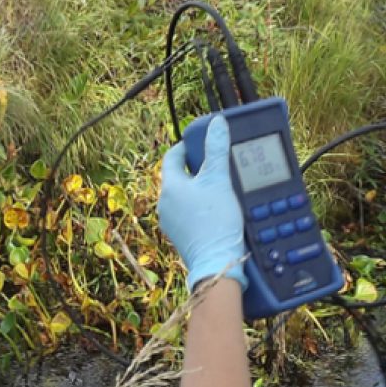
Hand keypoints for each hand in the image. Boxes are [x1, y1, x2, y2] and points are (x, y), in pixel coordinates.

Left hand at [157, 115, 246, 291]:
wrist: (216, 262)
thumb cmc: (216, 222)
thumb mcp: (219, 180)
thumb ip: (217, 150)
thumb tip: (216, 124)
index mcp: (170, 187)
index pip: (173, 157)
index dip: (187, 146)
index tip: (200, 142)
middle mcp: (165, 204)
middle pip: (179, 177)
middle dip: (197, 168)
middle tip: (216, 164)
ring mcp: (171, 222)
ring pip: (184, 196)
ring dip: (199, 189)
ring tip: (220, 187)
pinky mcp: (180, 235)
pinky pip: (188, 213)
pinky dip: (200, 206)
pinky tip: (216, 208)